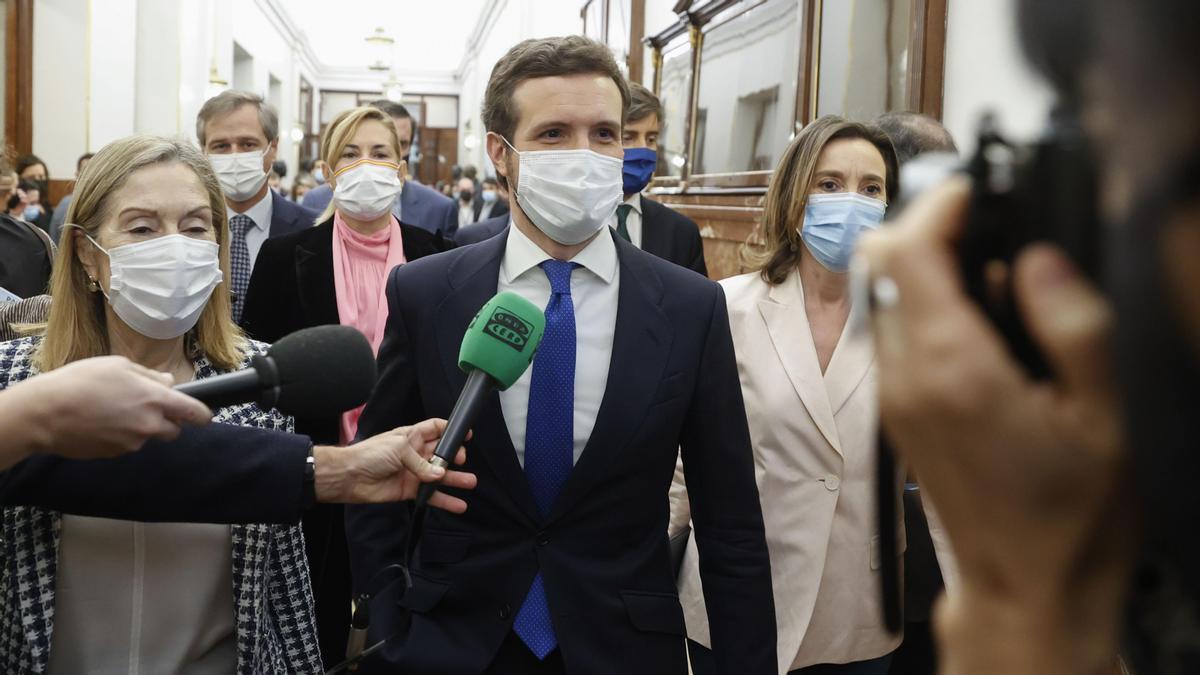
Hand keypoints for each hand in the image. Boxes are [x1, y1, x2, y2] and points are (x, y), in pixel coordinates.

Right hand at [15, 356, 212, 458]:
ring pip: (147, 437)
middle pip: (173, 430)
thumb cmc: (80, 382)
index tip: (202, 415)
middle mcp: (149, 426)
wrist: (45, 414)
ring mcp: (131, 443)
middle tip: (144, 406)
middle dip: (166, 421)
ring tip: (112, 410)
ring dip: (140, 427)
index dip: (202, 414)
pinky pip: (126, 444)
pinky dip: (120, 435)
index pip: (195, 413)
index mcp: (155, 401)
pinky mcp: (114, 454)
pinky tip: (100, 422)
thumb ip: (150, 376)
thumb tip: (169, 383)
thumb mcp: (119, 366)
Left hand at [315, 418, 476, 509]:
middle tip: (460, 461)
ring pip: (440, 475)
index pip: (435, 428)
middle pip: (442, 453)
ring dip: (455, 479)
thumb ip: (422, 463)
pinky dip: (445, 500)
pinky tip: (458, 505)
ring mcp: (414, 472)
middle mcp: (416, 453)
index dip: (450, 430)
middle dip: (454, 456)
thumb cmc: (371, 454)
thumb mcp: (399, 450)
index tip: (466, 435)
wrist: (349, 476)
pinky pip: (431, 495)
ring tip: (471, 482)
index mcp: (412, 436)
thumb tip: (440, 474)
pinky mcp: (410, 490)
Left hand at [858, 179, 1128, 674]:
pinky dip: (924, 303)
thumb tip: (1037, 258)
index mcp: (952, 369)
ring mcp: (892, 395)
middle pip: (881, 263)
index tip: (981, 188)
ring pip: (881, 293)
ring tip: (996, 269)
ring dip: (925, 263)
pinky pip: (893, 330)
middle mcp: (905, 376)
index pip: (910, 251)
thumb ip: (1071, 325)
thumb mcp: (1104, 416)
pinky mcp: (896, 410)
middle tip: (991, 222)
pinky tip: (984, 318)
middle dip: (929, 226)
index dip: (940, 204)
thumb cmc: (1070, 517)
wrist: (1025, 588)